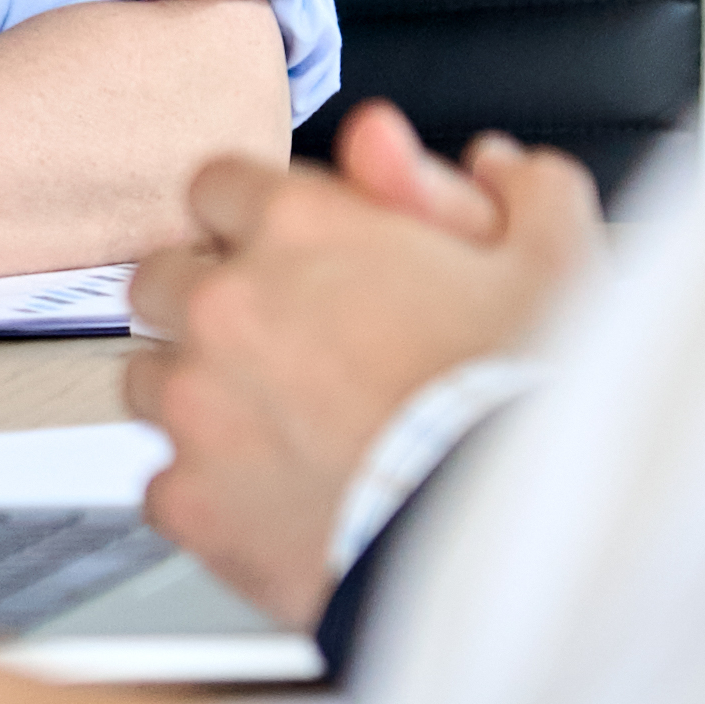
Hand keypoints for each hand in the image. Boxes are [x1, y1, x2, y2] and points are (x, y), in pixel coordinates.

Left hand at [126, 103, 598, 627]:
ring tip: (276, 426)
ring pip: (147, 378)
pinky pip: (162, 481)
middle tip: (276, 345)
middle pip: (163, 278)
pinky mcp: (188, 497)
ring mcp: (195, 405)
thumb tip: (491, 165)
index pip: (215, 186)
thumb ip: (520, 191)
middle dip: (208, 302)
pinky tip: (270, 499)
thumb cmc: (525, 401)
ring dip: (197, 392)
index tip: (282, 255)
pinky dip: (207, 491)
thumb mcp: (557, 263)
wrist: (513, 538)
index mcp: (299, 227)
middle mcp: (227, 304)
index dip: (252, 221)